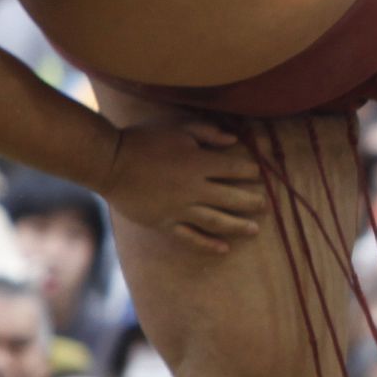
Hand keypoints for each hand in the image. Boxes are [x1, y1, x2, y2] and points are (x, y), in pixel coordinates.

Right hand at [98, 118, 265, 253]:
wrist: (110, 163)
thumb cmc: (144, 140)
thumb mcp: (179, 128)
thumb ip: (208, 132)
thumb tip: (233, 140)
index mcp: (199, 163)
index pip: (234, 169)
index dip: (250, 171)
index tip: (259, 174)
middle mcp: (194, 189)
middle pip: (231, 198)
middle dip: (252, 202)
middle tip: (267, 206)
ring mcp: (179, 209)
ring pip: (216, 221)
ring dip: (238, 226)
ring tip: (255, 230)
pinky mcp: (165, 223)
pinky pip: (190, 237)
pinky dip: (208, 244)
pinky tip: (223, 248)